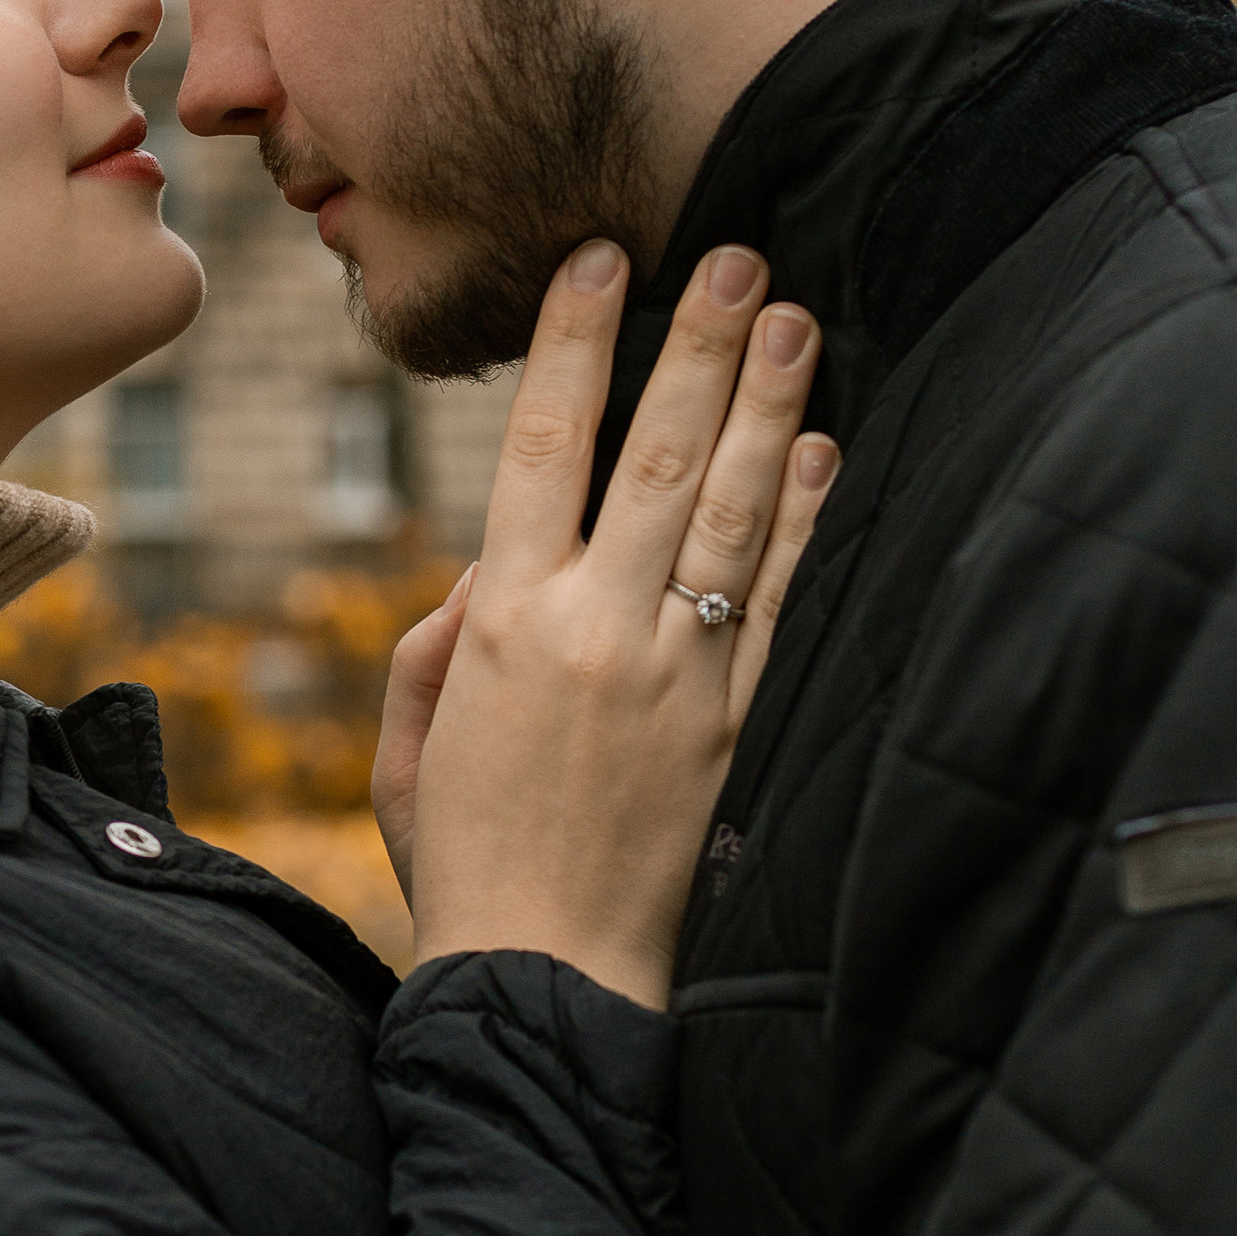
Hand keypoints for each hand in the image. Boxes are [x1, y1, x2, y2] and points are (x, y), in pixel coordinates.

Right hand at [376, 238, 837, 1006]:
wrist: (551, 980)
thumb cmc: (465, 859)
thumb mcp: (412, 744)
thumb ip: (439, 641)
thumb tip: (491, 569)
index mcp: (505, 621)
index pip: (540, 446)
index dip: (573, 346)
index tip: (597, 264)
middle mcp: (598, 627)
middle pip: (658, 454)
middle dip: (698, 345)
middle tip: (737, 255)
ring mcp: (681, 672)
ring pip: (733, 510)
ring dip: (766, 406)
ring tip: (794, 317)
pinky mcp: (742, 722)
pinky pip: (783, 599)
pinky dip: (806, 519)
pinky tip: (824, 449)